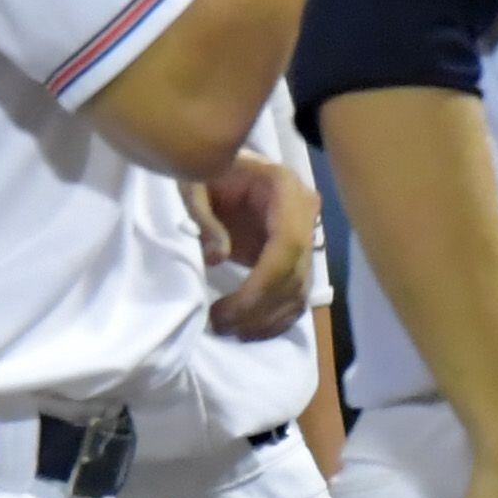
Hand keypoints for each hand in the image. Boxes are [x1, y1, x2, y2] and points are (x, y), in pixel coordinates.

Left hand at [199, 153, 317, 341]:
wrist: (219, 166)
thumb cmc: (204, 170)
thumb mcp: (192, 183)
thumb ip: (203, 217)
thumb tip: (217, 258)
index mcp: (285, 189)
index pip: (287, 245)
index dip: (261, 284)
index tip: (226, 310)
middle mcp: (304, 213)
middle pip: (295, 272)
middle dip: (259, 307)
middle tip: (219, 325)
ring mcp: (304, 234)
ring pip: (299, 288)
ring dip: (267, 318)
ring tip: (229, 331)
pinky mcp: (295, 253)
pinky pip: (296, 291)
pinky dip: (276, 316)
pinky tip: (250, 331)